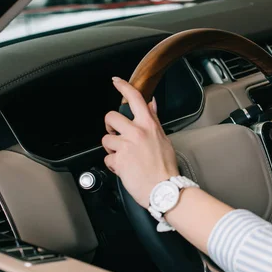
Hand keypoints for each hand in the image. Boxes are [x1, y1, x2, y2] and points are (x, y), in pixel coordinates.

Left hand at [102, 77, 178, 207]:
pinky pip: (107, 158)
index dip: (123, 86)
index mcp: (148, 125)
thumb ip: (153, 120)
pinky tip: (125, 168)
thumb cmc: (166, 167)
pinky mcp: (118, 160)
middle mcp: (136, 132)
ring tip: (125, 157)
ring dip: (112, 149)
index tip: (116, 82)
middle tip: (115, 135)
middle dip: (110, 127)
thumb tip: (151, 104)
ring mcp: (125, 146)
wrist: (164, 189)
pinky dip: (114, 164)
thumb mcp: (163, 139)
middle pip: (110, 117)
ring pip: (106, 140)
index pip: (134, 98)